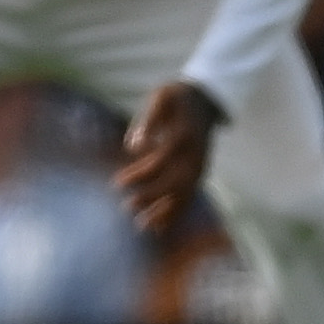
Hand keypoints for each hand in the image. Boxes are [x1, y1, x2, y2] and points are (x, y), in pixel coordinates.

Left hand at [115, 81, 224, 231]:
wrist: (207, 99)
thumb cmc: (177, 97)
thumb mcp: (161, 98)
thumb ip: (147, 121)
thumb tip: (132, 147)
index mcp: (183, 136)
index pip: (160, 161)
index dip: (139, 174)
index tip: (117, 183)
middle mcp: (195, 155)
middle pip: (174, 182)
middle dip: (151, 197)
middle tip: (127, 207)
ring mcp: (201, 164)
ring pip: (185, 193)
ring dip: (165, 211)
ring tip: (144, 226)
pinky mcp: (201, 171)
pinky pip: (191, 195)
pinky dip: (177, 212)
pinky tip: (162, 227)